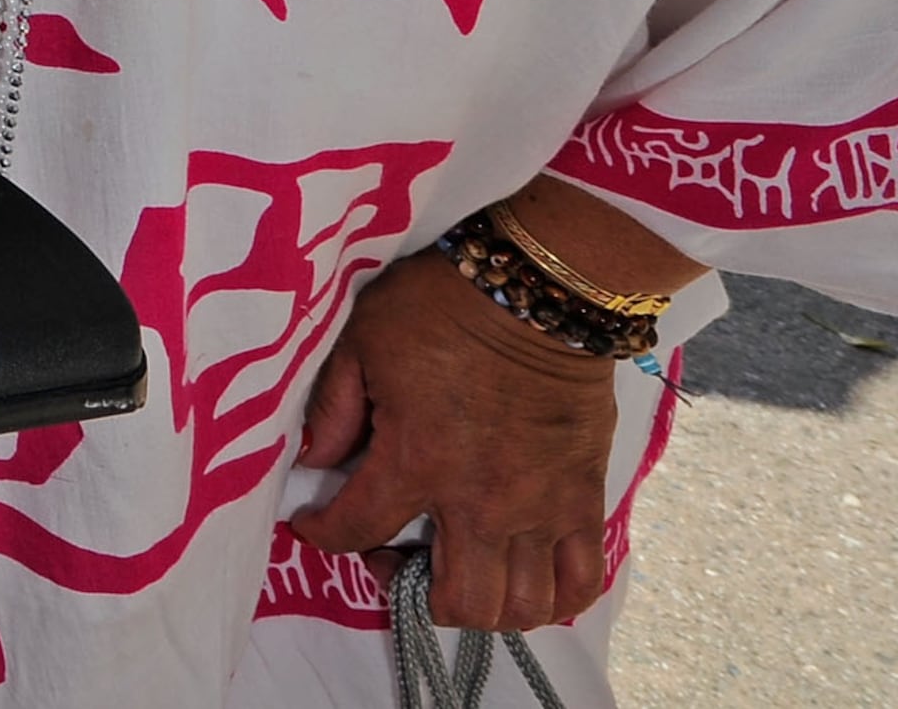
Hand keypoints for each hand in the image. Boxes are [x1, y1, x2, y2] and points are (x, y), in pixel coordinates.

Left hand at [286, 248, 618, 630]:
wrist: (539, 290)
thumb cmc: (443, 307)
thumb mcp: (362, 341)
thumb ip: (334, 409)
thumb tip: (316, 460)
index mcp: (418, 460)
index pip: (357, 529)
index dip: (322, 533)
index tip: (312, 523)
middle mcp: (484, 501)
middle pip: (457, 600)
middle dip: (413, 593)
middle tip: (394, 555)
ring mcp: (542, 507)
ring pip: (521, 607)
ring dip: (483, 604)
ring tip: (457, 565)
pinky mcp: (585, 498)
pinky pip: (583, 580)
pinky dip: (555, 597)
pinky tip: (525, 575)